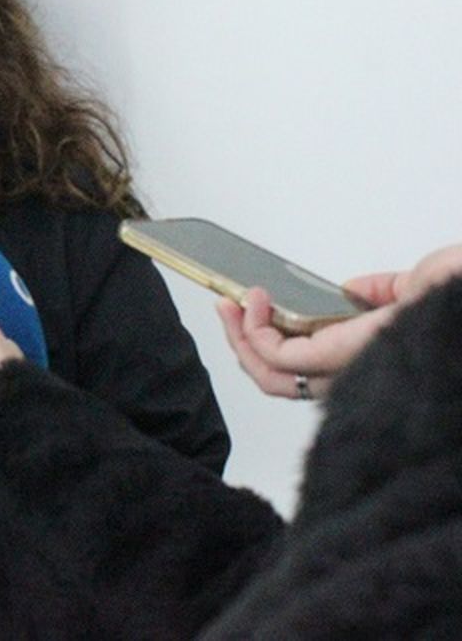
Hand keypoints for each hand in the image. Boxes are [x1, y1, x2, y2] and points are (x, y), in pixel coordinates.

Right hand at [218, 241, 461, 399]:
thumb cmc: (461, 295)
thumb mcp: (419, 286)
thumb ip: (385, 289)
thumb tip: (352, 289)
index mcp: (370, 359)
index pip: (306, 372)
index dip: (268, 345)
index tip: (251, 309)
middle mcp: (353, 374)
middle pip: (276, 380)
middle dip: (240, 343)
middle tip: (227, 307)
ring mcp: (342, 369)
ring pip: (270, 375)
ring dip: (239, 338)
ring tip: (233, 303)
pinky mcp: (334, 358)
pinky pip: (278, 357)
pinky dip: (254, 331)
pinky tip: (254, 303)